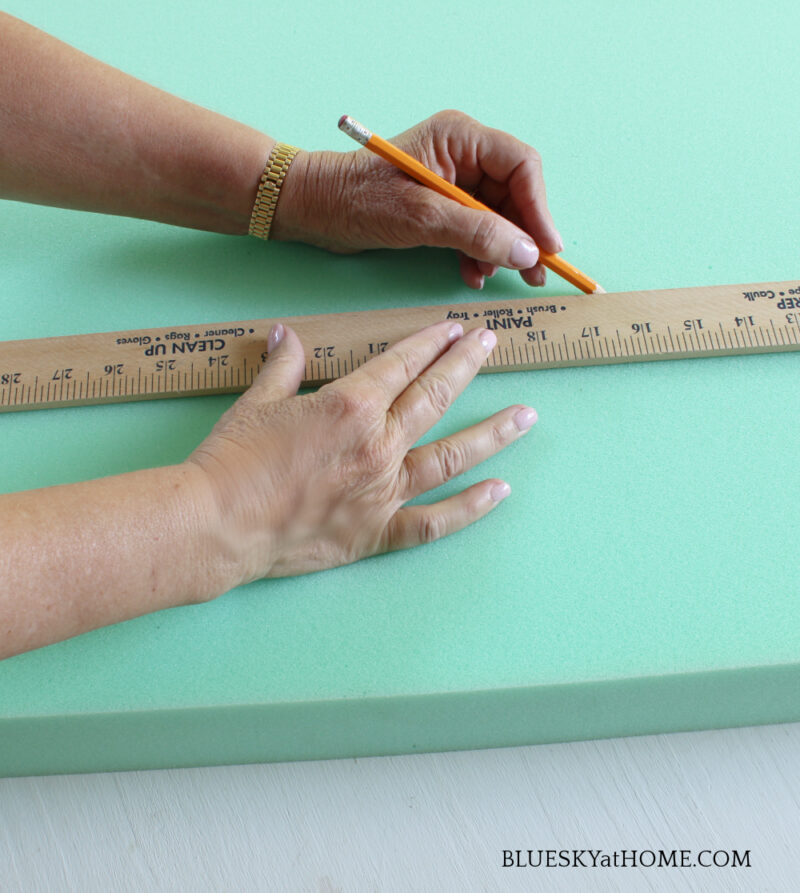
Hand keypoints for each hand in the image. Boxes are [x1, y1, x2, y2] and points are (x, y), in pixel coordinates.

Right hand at [186, 320, 537, 583]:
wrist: (217, 525)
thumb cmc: (233, 461)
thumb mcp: (257, 402)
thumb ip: (283, 367)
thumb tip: (285, 335)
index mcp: (351, 406)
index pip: (402, 364)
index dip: (430, 342)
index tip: (454, 329)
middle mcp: (378, 445)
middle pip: (435, 397)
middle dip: (467, 365)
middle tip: (493, 345)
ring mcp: (383, 491)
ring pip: (451, 456)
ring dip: (492, 433)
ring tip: (526, 415)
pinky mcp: (376, 532)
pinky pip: (433, 522)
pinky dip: (469, 509)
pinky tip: (500, 493)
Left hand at [272, 110, 563, 289]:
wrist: (314, 211)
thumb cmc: (357, 200)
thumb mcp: (422, 217)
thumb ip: (478, 233)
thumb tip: (527, 253)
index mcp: (460, 138)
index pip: (521, 167)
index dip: (539, 209)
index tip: (547, 248)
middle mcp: (461, 154)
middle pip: (514, 194)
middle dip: (523, 236)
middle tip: (535, 274)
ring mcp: (452, 181)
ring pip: (497, 217)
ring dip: (499, 249)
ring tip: (493, 276)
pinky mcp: (441, 206)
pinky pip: (475, 229)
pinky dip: (477, 254)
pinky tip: (472, 274)